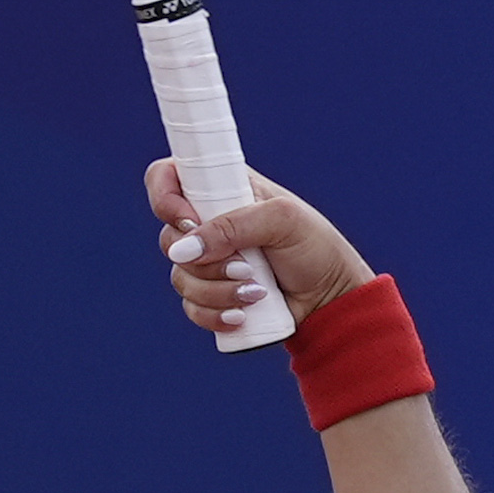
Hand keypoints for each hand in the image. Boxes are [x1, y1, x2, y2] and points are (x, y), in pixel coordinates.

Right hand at [142, 153, 369, 344]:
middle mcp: (207, 223)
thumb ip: (233, 225)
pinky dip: (213, 314)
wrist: (330, 297)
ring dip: (216, 291)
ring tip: (256, 292)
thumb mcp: (282, 220)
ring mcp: (207, 261)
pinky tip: (242, 314)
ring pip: (180, 278)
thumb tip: (183, 249)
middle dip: (205, 261)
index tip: (188, 222)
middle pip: (169, 239)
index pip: (166, 178)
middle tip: (244, 266)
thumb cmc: (315, 246)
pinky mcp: (211, 294)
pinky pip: (191, 307)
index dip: (164, 197)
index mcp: (221, 189)